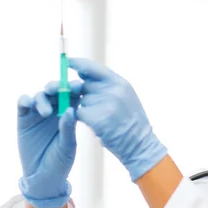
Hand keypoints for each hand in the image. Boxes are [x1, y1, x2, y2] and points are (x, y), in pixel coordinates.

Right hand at [17, 81, 81, 207]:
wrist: (43, 176)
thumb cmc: (61, 161)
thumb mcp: (67, 145)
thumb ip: (67, 128)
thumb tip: (69, 109)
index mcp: (70, 114)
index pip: (73, 95)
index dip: (75, 88)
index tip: (78, 86)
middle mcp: (55, 110)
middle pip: (56, 91)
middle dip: (58, 87)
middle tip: (59, 90)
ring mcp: (38, 113)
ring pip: (40, 95)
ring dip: (43, 97)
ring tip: (47, 112)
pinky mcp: (24, 118)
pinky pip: (23, 103)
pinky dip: (25, 99)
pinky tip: (29, 103)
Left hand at [67, 58, 166, 180]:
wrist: (140, 145)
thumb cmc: (132, 123)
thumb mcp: (126, 97)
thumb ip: (108, 85)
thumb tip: (83, 74)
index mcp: (120, 82)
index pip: (92, 67)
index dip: (78, 64)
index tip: (67, 62)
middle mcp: (113, 89)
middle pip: (84, 85)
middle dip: (83, 95)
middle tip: (95, 107)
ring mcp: (105, 103)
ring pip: (81, 100)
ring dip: (86, 110)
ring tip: (102, 119)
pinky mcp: (96, 118)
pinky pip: (79, 114)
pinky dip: (84, 120)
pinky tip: (97, 126)